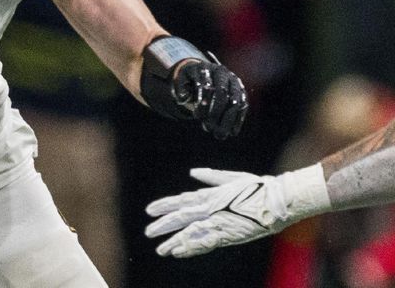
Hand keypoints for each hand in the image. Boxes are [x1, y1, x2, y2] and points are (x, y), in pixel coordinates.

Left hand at [145, 164, 329, 257]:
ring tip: (160, 249)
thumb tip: (193, 172)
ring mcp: (218, 221)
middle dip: (163, 225)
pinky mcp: (228, 234)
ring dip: (174, 241)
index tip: (149, 210)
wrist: (278, 200)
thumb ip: (211, 177)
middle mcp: (210, 207)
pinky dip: (191, 247)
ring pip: (190, 232)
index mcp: (210, 194)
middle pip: (181, 217)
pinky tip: (178, 253)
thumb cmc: (257, 188)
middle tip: (148, 231)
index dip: (164, 205)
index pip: (181, 200)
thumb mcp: (231, 178)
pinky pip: (205, 242)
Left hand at [174, 59, 247, 138]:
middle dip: (215, 112)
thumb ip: (180, 87)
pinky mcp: (241, 90)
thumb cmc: (191, 79)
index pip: (206, 85)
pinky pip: (243, 104)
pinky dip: (238, 119)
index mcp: (206, 68)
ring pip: (234, 100)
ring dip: (227, 119)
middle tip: (208, 129)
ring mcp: (234, 80)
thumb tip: (182, 98)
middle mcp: (222, 72)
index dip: (202, 102)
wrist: (206, 71)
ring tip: (219, 135)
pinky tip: (233, 132)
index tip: (197, 117)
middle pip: (222, 93)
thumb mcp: (182, 79)